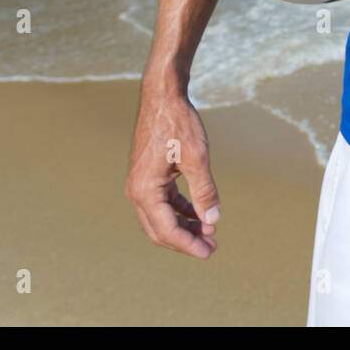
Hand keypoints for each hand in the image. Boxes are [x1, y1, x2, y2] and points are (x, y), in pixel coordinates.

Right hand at [125, 76, 220, 258]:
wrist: (163, 97)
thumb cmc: (178, 124)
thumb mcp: (197, 158)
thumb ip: (204, 192)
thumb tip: (212, 221)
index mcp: (144, 190)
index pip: (166, 230)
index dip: (188, 245)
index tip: (209, 252)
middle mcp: (137, 191)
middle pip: (160, 229)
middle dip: (186, 241)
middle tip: (212, 247)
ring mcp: (141, 184)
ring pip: (162, 217)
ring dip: (185, 226)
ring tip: (210, 232)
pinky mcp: (149, 176)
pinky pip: (163, 203)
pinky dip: (181, 210)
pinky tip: (200, 214)